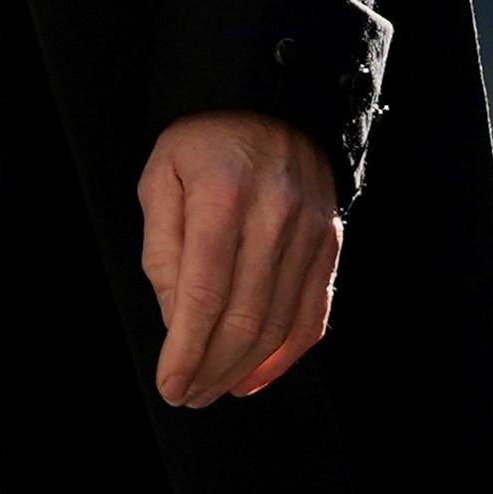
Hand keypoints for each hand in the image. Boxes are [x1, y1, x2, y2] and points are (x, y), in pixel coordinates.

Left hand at [136, 110, 341, 405]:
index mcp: (223, 194)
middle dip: (211, 368)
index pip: (205, 293)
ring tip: (213, 389)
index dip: (186, 350)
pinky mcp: (331, 242)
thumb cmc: (204, 143)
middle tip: (187, 394)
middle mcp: (275, 213)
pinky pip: (314, 313)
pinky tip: (256, 376)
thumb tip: (177, 322)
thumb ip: (164, 252)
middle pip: (244, 317)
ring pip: (279, 323)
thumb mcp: (161, 179)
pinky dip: (286, 355)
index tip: (170, 383)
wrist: (271, 99)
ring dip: (243, 369)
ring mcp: (311, 229)